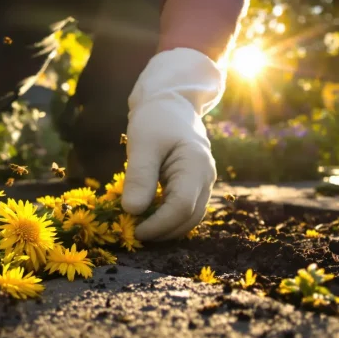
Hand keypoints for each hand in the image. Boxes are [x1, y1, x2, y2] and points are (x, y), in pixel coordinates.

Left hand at [121, 48, 223, 240]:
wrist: (170, 103)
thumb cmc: (155, 119)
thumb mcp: (142, 143)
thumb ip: (140, 176)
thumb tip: (132, 211)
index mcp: (196, 165)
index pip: (182, 207)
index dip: (159, 224)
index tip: (135, 231)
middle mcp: (206, 177)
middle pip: (189, 218)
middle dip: (162, 231)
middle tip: (133, 234)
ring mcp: (203, 183)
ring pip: (190, 218)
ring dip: (166, 229)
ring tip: (139, 229)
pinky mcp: (195, 186)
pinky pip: (186, 210)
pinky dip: (169, 220)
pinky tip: (148, 219)